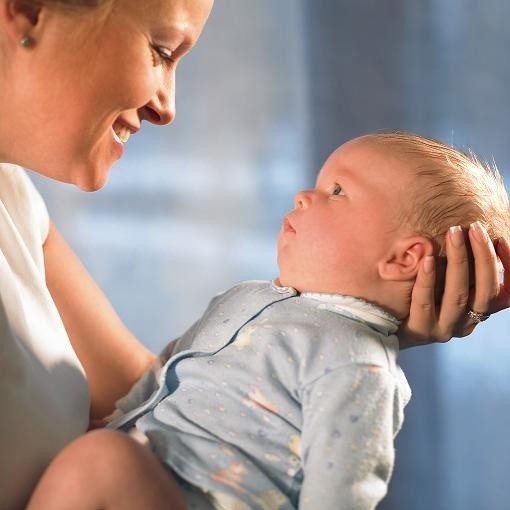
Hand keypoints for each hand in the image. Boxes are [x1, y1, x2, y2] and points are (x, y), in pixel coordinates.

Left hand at [399, 223, 509, 347]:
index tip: (501, 239)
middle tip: (475, 227)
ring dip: (458, 262)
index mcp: (476, 312)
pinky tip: (427, 258)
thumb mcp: (441, 287)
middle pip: (484, 291)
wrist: (383, 330)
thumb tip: (471, 235)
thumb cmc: (415, 301)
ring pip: (457, 295)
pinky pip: (424, 302)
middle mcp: (465, 323)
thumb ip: (458, 271)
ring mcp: (443, 330)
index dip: (506, 266)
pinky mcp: (419, 331)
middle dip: (482, 256)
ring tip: (454, 234)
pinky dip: (428, 279)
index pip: (503, 292)